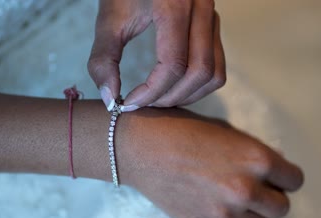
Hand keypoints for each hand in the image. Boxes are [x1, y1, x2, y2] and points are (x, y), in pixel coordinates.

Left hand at [88, 0, 225, 111]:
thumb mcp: (108, 20)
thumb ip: (103, 60)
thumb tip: (110, 100)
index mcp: (173, 4)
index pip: (173, 64)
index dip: (151, 92)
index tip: (128, 103)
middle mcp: (201, 9)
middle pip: (199, 72)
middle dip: (170, 97)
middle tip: (144, 105)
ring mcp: (212, 16)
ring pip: (214, 73)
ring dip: (187, 95)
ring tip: (159, 99)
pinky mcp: (214, 24)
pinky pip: (217, 65)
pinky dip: (197, 85)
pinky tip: (174, 87)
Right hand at [116, 108, 303, 217]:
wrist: (140, 144)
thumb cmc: (182, 128)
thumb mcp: (226, 131)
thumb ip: (253, 153)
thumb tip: (270, 170)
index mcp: (257, 159)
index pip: (295, 180)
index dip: (284, 177)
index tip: (271, 176)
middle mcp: (246, 189)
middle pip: (281, 208)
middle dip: (269, 198)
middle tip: (249, 188)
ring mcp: (224, 212)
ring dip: (249, 216)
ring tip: (228, 201)